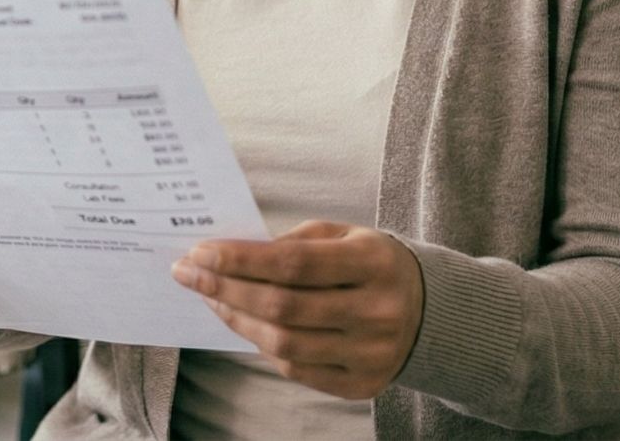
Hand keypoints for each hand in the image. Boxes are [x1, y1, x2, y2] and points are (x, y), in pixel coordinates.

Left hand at [172, 221, 423, 400]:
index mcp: (374, 262)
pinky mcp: (362, 384)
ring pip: (284, 343)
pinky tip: (244, 323)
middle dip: (226, 288)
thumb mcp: (344, 234)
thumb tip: (232, 256)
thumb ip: (294, 241)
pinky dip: (263, 345)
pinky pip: (297, 369)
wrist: (430, 311)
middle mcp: (377, 311)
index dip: (240, 260)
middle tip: (188, 273)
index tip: (199, 252)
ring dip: (236, 319)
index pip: (293, 263)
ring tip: (210, 298)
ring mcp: (372, 354)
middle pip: (283, 306)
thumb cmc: (371, 263)